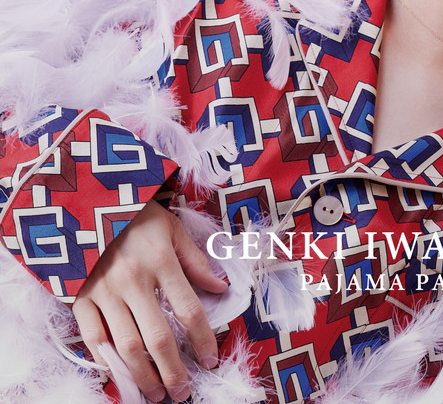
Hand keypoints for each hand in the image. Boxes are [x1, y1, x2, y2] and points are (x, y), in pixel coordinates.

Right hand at [73, 199, 228, 402]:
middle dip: (173, 371)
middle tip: (184, 392)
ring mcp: (103, 291)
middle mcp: (133, 280)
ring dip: (142, 376)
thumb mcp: (172, 228)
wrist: (88, 200)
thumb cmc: (136, 214)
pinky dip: (107, 362)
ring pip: (126, 346)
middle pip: (158, 337)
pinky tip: (121, 376)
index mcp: (162, 261)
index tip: (210, 361)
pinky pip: (93, 339)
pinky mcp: (79, 297)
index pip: (188, 310)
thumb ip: (196, 260)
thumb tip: (221, 287)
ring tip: (156, 394)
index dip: (202, 340)